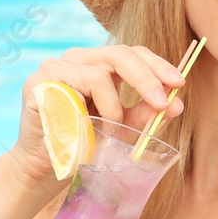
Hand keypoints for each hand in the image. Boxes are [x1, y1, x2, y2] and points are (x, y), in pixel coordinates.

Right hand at [8, 45, 188, 187]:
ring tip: (113, 130)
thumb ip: (146, 113)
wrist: (48, 166)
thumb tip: (178, 104)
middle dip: (147, 79)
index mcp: (98, 62)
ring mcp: (54, 66)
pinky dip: (89, 113)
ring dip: (114, 108)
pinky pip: (74, 91)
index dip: (158, 65)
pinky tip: (87, 129)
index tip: (179, 84)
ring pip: (100, 74)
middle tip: (162, 104)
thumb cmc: (86, 142)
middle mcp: (77, 58)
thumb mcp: (123, 126)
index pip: (133, 52)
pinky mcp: (37, 82)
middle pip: (120, 53)